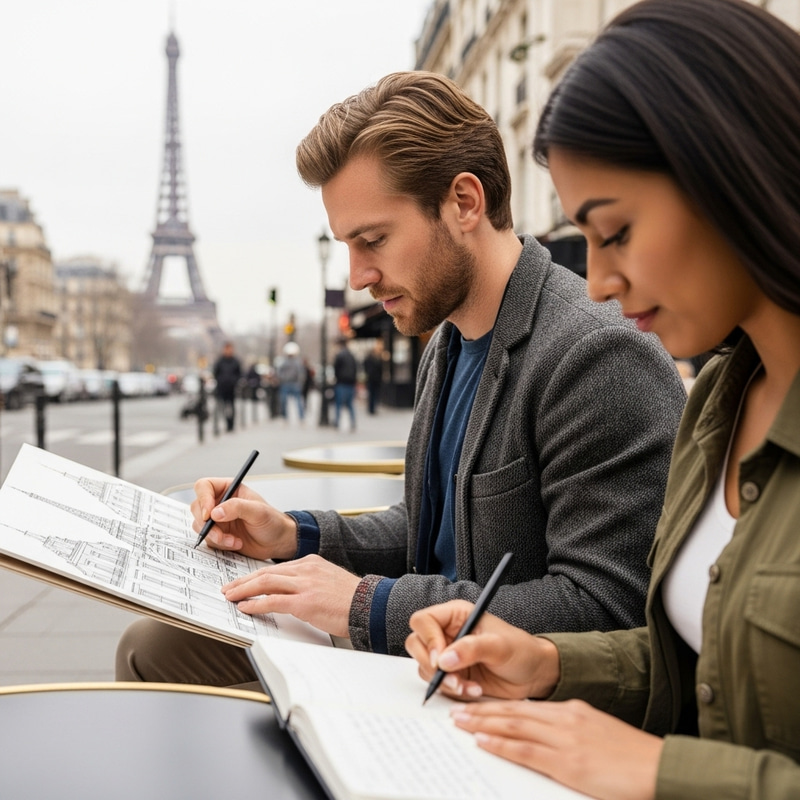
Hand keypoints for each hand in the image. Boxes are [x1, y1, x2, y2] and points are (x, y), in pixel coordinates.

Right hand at [190, 477, 297, 559]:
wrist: (277, 542)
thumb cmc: (272, 521)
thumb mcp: (258, 511)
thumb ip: (237, 508)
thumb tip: (215, 512)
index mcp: (228, 489)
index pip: (204, 487)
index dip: (203, 499)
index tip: (208, 515)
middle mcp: (219, 503)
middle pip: (197, 507)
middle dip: (206, 524)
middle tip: (220, 534)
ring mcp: (217, 520)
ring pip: (199, 525)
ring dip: (215, 536)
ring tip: (234, 541)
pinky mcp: (218, 534)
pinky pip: (208, 539)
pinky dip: (220, 544)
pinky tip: (236, 544)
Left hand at [222, 555, 360, 637]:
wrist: (369, 605)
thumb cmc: (352, 599)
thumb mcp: (329, 581)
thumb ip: (310, 582)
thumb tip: (292, 593)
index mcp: (311, 563)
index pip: (277, 568)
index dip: (256, 576)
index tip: (245, 582)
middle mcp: (306, 569)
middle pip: (266, 573)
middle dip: (244, 581)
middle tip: (229, 588)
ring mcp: (305, 585)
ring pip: (266, 583)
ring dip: (244, 590)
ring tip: (231, 596)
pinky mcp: (305, 602)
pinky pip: (273, 601)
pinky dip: (256, 604)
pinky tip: (246, 607)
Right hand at [405, 600, 559, 699]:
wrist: (533, 674)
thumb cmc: (520, 650)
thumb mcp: (499, 646)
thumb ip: (471, 649)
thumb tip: (445, 659)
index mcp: (456, 615)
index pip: (424, 620)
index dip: (428, 639)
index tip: (442, 659)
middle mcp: (447, 633)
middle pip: (417, 644)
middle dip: (432, 665)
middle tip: (453, 678)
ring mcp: (447, 655)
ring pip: (424, 666)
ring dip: (443, 681)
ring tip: (468, 686)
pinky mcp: (451, 674)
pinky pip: (437, 684)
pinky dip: (451, 691)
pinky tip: (473, 690)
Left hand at [451, 699, 661, 799]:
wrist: (660, 768)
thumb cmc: (632, 758)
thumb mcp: (598, 734)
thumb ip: (571, 731)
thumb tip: (544, 737)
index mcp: (572, 710)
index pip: (525, 706)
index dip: (497, 706)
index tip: (477, 706)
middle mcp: (565, 718)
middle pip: (513, 711)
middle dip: (482, 711)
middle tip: (456, 710)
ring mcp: (566, 739)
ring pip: (514, 726)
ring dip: (483, 724)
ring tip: (460, 722)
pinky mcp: (568, 762)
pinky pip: (527, 750)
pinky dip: (501, 744)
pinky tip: (483, 742)